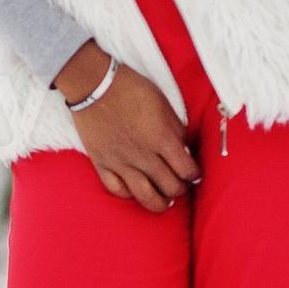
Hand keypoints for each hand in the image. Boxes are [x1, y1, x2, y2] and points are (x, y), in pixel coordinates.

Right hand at [54, 39, 201, 210]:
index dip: (194, 175)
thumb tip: (183, 150)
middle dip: (180, 190)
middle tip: (181, 186)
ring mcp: (121, 162)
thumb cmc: (131, 88)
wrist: (93, 84)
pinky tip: (135, 192)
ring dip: (159, 203)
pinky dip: (129, 195)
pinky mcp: (102, 163)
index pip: (187, 170)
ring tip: (164, 202)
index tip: (194, 174)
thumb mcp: (163, 103)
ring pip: (145, 196)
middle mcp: (144, 155)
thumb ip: (175, 129)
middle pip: (170, 187)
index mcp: (162, 138)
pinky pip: (117, 190)